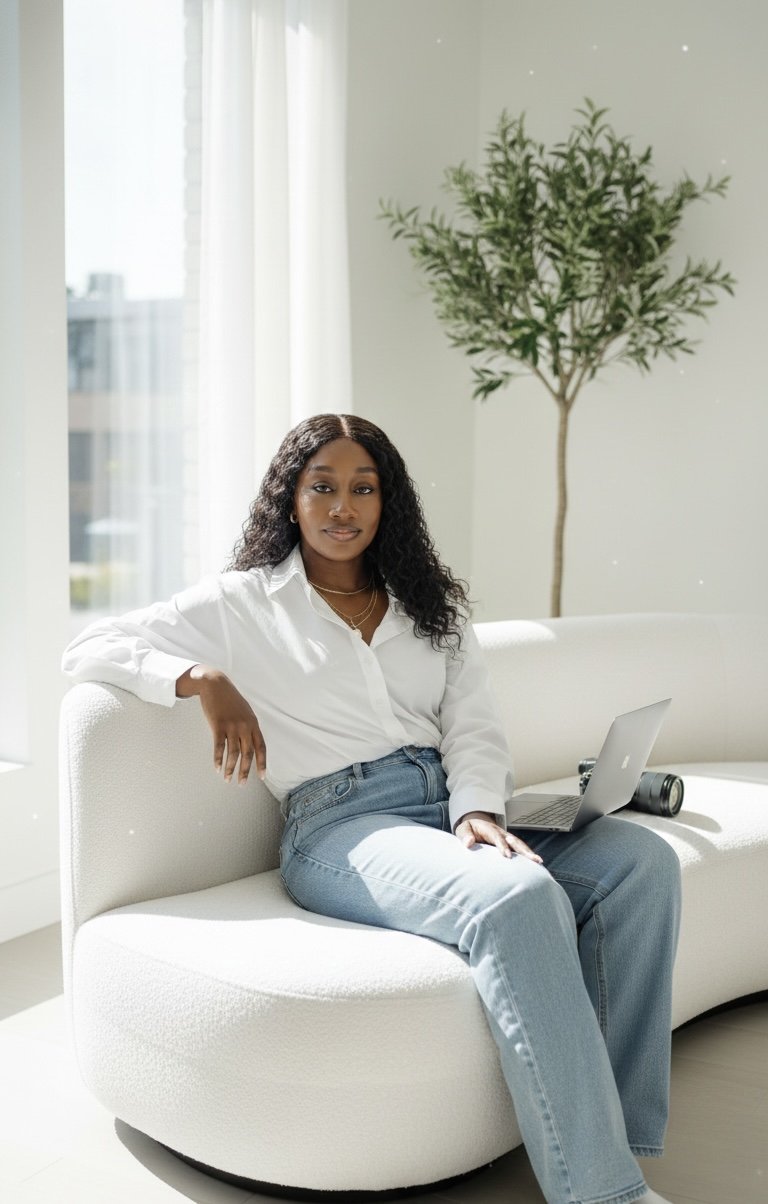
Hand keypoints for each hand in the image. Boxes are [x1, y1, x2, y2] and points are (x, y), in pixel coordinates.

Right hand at [176, 665, 266, 783]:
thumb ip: (248, 727)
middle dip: (245, 771)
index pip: (261, 747)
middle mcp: (245, 726)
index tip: (262, 777)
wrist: (215, 684)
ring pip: (233, 753)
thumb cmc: (230, 699)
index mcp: (253, 724)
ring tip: (227, 779)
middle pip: (248, 754)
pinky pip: (219, 747)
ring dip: (230, 768)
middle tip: (241, 784)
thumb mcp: (245, 712)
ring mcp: (231, 726)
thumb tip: (250, 743)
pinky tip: (217, 768)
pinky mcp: (218, 725)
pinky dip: (218, 759)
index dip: (262, 763)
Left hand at [455, 811, 542, 863]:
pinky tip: (536, 864)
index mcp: (490, 829)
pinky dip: (528, 855)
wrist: (475, 825)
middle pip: (514, 841)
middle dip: (523, 850)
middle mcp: (502, 833)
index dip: (503, 846)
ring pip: (520, 845)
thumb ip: (465, 835)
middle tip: (532, 859)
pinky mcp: (510, 844)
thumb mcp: (463, 830)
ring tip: (539, 862)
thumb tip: (469, 843)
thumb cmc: (469, 830)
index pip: (497, 838)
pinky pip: (520, 849)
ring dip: (529, 853)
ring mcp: (507, 838)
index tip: (507, 856)